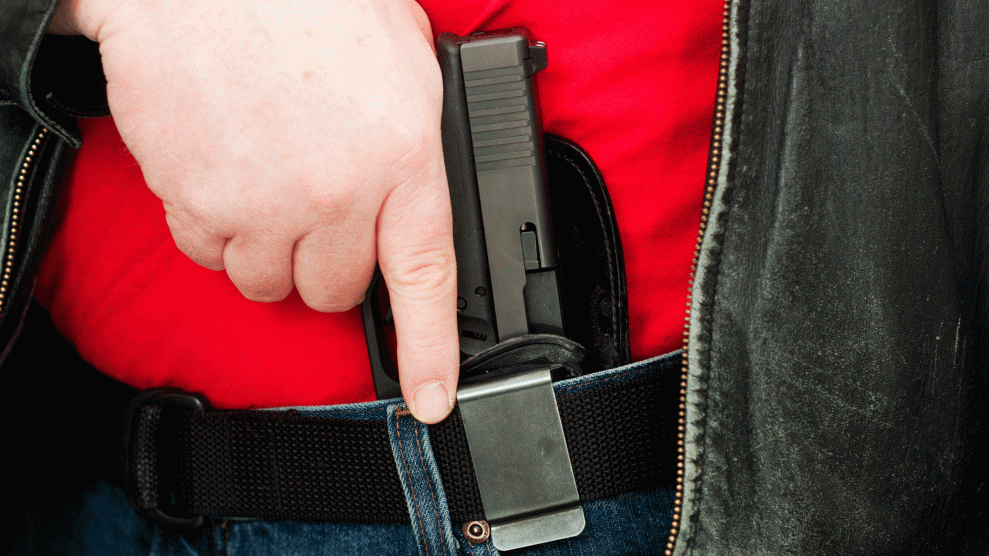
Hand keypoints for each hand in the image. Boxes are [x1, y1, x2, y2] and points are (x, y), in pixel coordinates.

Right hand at [51, 0, 457, 422]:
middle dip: (326, 263)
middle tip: (315, 207)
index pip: (425, 276)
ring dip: (266, 248)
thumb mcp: (402, 60)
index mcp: (402, 155)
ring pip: (266, 283)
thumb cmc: (308, 2)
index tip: (430, 398)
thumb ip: (415, 138)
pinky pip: (208, 255)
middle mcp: (336, 192)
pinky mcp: (198, 201)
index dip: (430, 349)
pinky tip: (221, 166)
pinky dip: (214, 227)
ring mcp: (263, 203)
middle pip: (334, 292)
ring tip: (263, 175)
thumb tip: (414, 190)